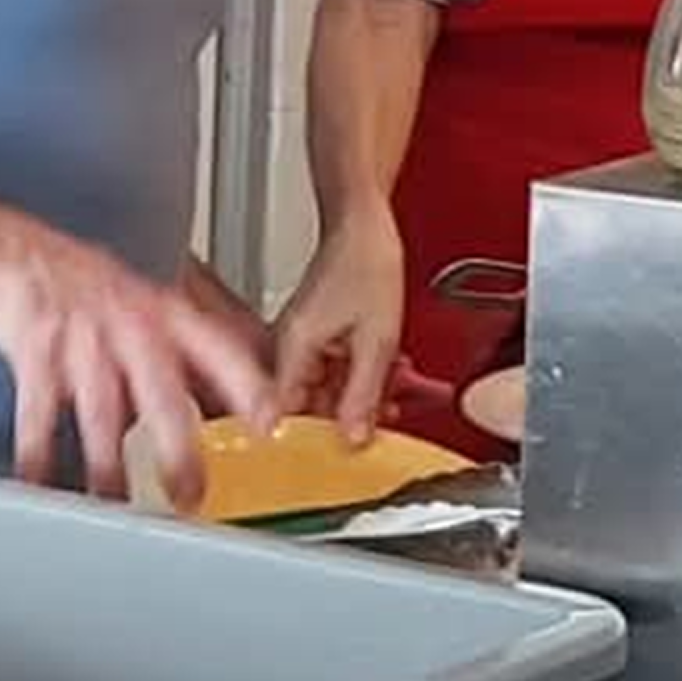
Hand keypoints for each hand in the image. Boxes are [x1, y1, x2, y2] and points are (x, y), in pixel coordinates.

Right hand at [0, 224, 274, 506]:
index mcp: (168, 316)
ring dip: (107, 466)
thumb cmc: (96, 291)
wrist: (24, 259)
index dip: (248, 385)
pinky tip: (40, 484)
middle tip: (190, 493)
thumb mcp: (152, 312)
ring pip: (101, 413)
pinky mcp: (37, 356)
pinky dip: (38, 456)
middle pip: (161, 393)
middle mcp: (130, 328)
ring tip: (114, 505)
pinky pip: (39, 415)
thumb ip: (186, 362)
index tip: (269, 422)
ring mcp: (84, 342)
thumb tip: (227, 412)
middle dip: (177, 448)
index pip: (221, 350)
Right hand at [269, 204, 409, 443]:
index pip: (285, 413)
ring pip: (326, 390)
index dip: (309, 440)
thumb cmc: (366, 261)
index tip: (335, 456)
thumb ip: (364, 393)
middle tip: (382, 423)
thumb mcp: (377, 338)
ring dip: (362, 395)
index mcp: (292, 348)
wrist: (365, 225)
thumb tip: (353, 438)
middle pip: (309, 406)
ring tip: (396, 396)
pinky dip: (361, 376)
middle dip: (350, 416)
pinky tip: (390, 376)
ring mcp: (300, 343)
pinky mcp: (316, 337)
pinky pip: (334, 371)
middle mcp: (287, 348)